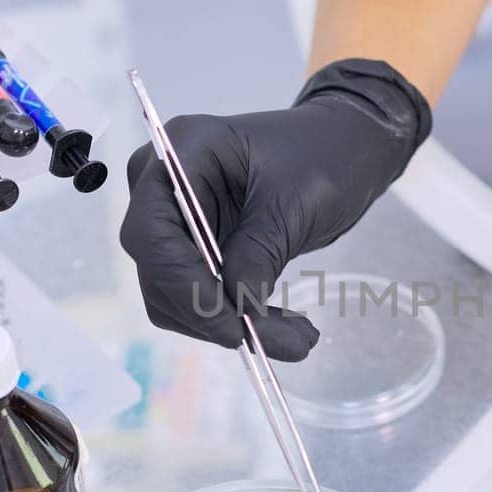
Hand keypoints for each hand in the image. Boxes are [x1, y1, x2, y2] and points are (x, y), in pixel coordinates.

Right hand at [120, 59, 429, 359]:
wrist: (341, 150)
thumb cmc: (323, 155)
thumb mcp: (296, 201)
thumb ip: (261, 251)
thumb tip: (237, 308)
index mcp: (181, 151)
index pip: (151, 230)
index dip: (184, 282)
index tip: (232, 322)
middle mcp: (163, 185)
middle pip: (158, 268)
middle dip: (212, 314)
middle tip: (284, 342)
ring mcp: (174, 219)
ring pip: (172, 294)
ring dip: (226, 326)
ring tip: (297, 339)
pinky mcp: (193, 248)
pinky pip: (195, 297)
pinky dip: (232, 320)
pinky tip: (281, 329)